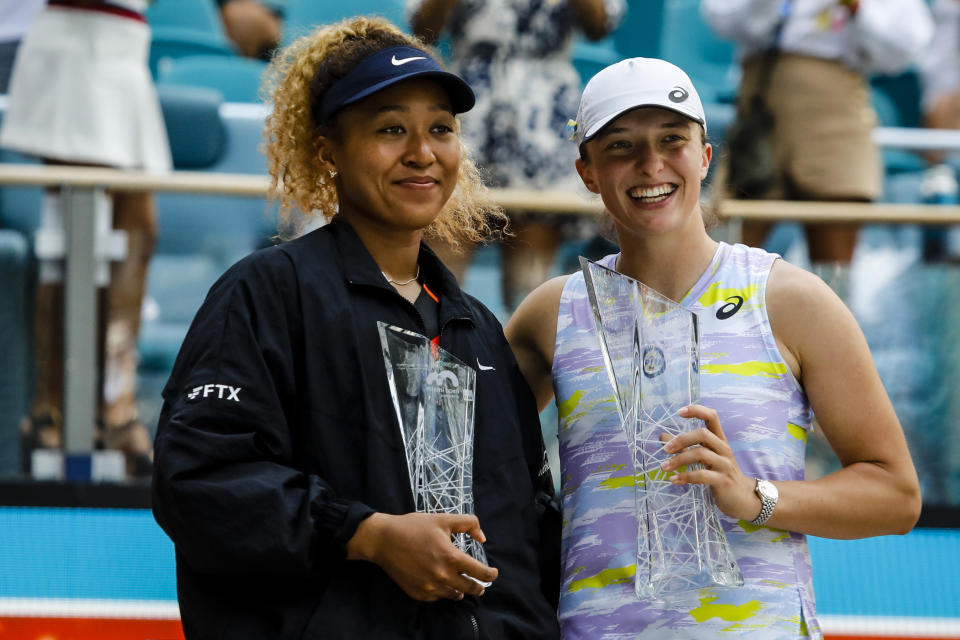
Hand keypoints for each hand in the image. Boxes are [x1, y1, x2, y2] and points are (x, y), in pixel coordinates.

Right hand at [347, 512, 497, 600]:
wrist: (384, 540)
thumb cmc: (414, 527)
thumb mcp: (443, 519)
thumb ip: (468, 524)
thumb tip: (482, 538)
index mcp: (450, 557)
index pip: (479, 573)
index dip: (491, 575)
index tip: (493, 574)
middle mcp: (442, 576)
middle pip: (470, 589)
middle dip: (479, 586)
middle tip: (481, 584)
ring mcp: (429, 587)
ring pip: (454, 594)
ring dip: (461, 590)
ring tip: (462, 585)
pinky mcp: (418, 593)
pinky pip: (437, 597)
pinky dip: (443, 592)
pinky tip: (443, 585)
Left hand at [658, 405, 759, 521]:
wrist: (743, 498)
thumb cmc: (720, 474)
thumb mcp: (705, 457)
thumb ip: (685, 446)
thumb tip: (662, 436)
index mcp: (719, 440)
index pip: (712, 416)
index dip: (696, 410)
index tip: (679, 412)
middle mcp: (723, 449)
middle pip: (702, 434)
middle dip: (681, 440)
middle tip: (666, 449)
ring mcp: (724, 464)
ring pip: (700, 454)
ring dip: (679, 460)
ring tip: (664, 467)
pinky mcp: (723, 480)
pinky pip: (701, 475)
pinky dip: (685, 477)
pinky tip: (674, 480)